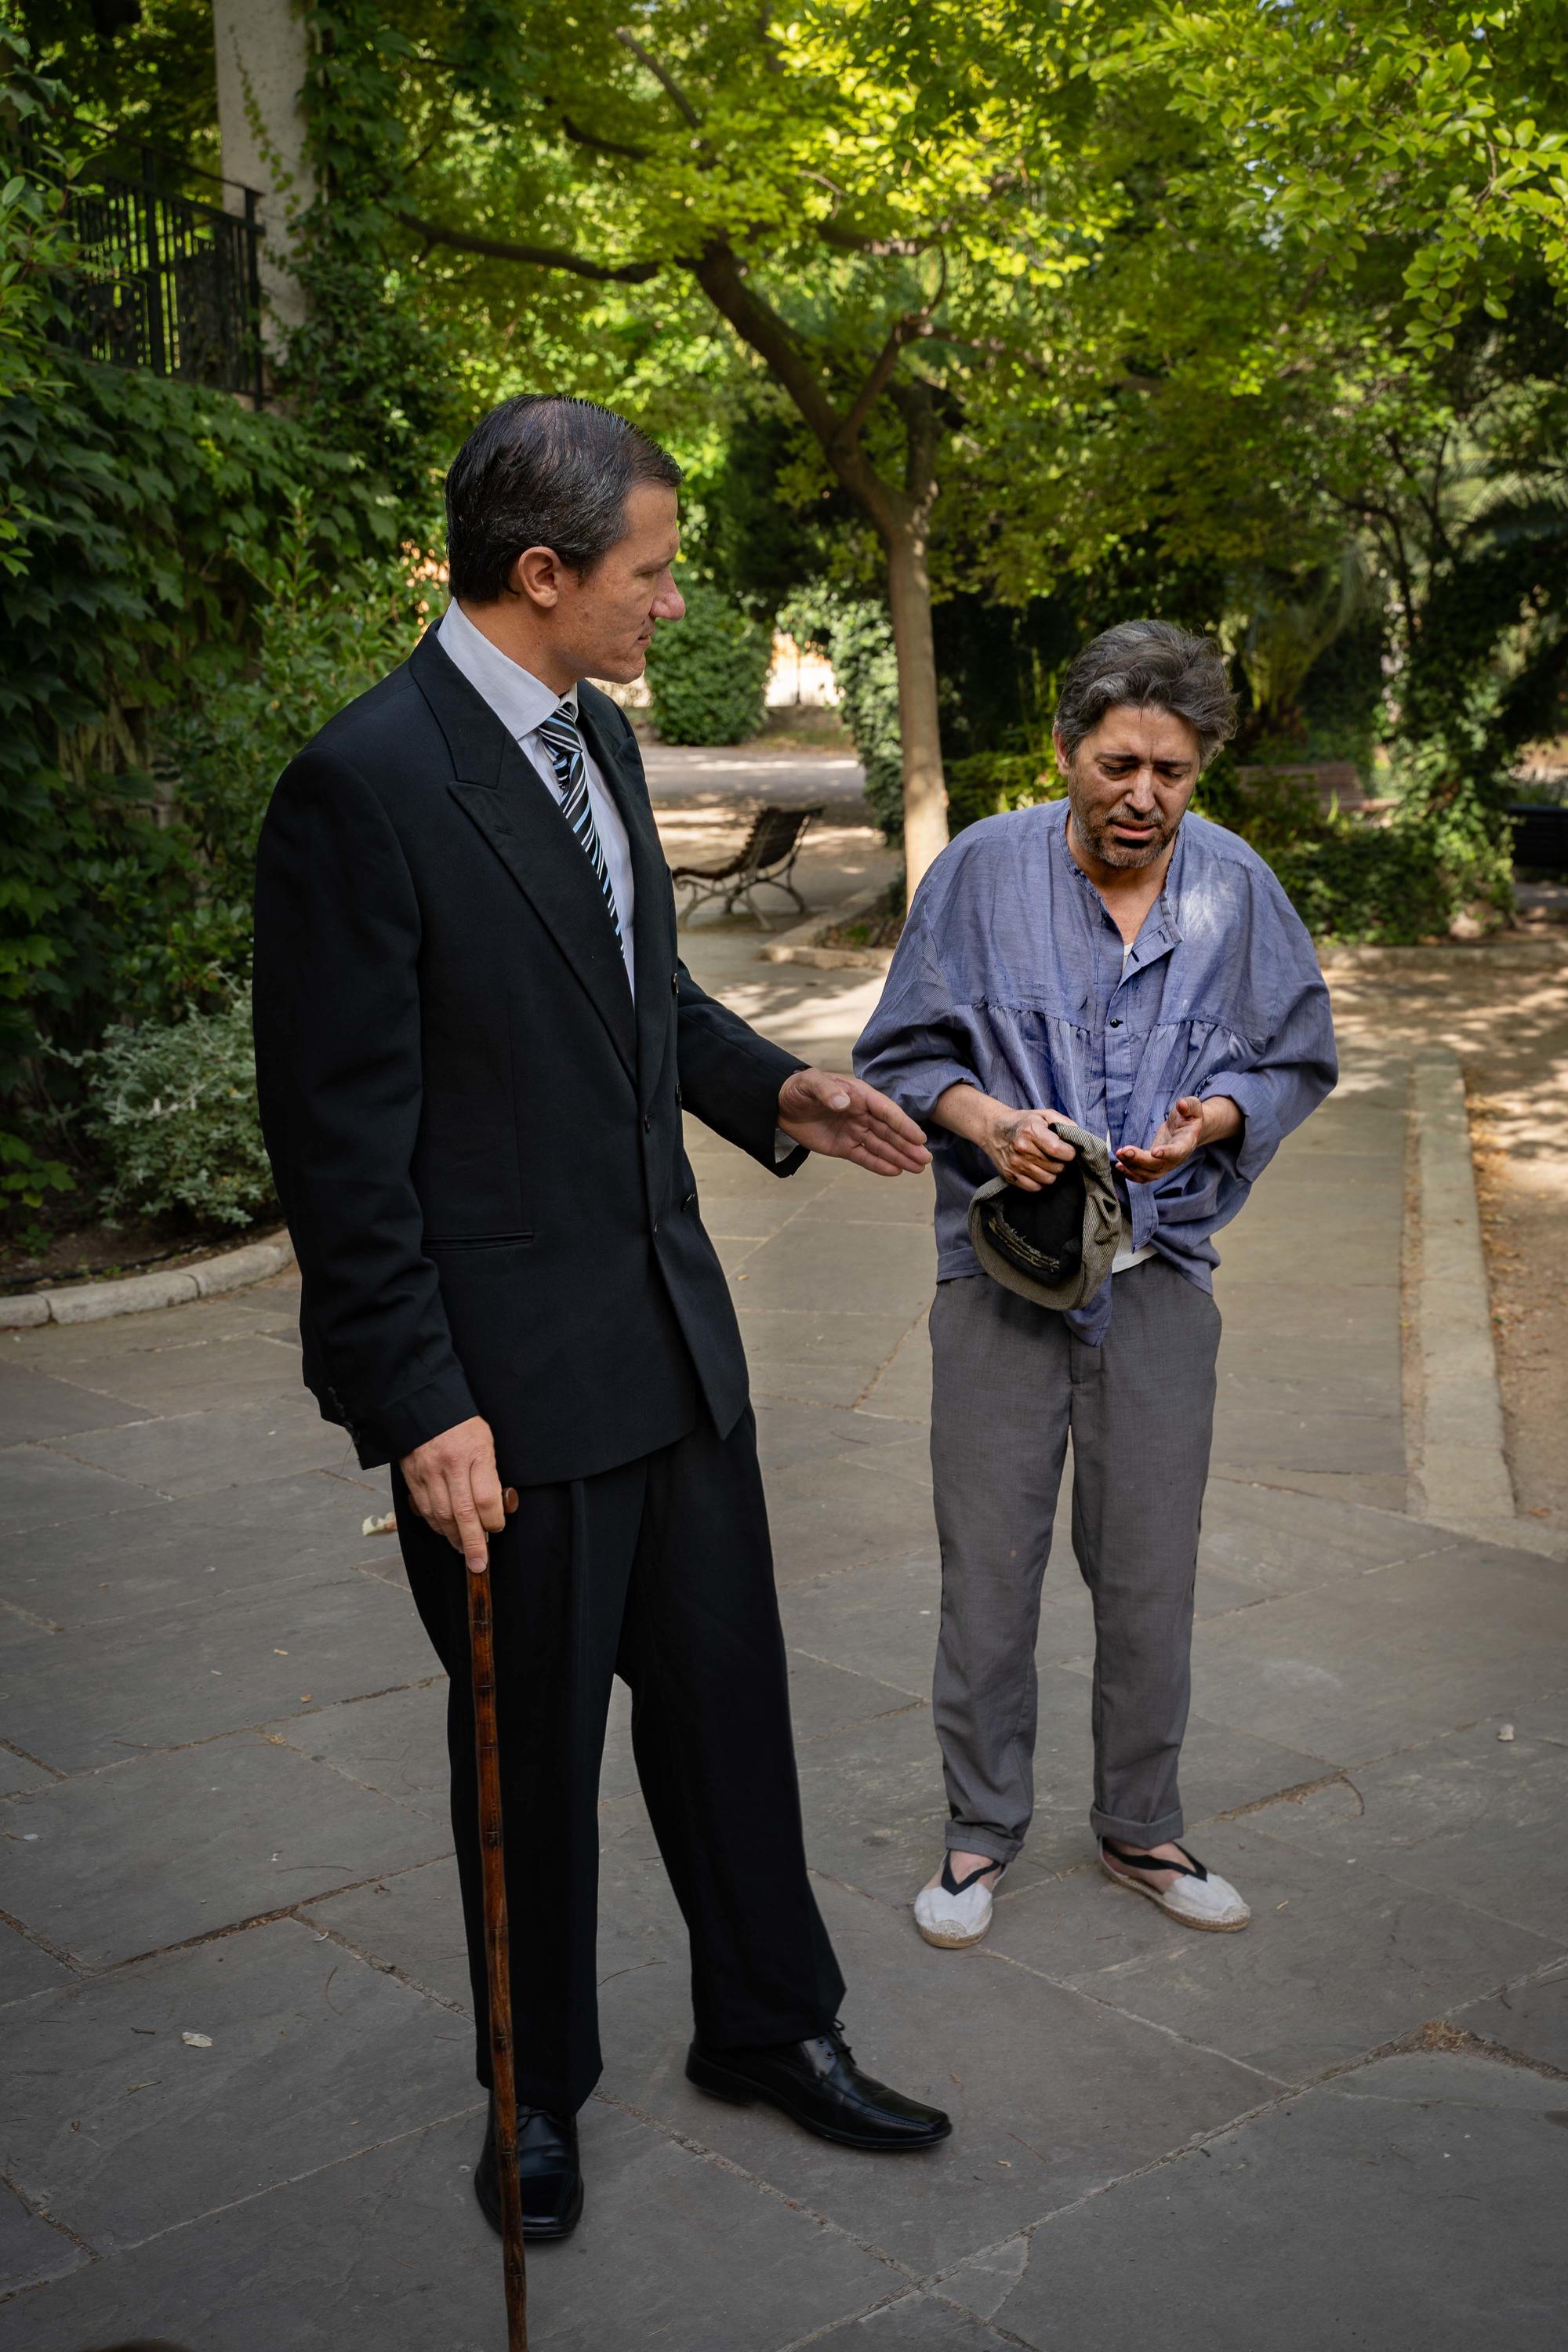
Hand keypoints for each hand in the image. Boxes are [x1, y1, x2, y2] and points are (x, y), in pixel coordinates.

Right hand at [400, 1414, 508, 1572]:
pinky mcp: (412, 1477)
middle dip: (472, 1543)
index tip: (496, 1529)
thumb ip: (489, 1473)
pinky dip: (436, 1525)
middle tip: (479, 1564)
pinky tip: (446, 1531)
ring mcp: (428, 1472)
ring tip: (464, 1549)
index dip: (492, 1520)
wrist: (423, 1405)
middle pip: (462, 1513)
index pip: (485, 1498)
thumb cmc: (462, 1424)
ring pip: (441, 1516)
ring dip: (453, 1537)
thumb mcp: (485, 1441)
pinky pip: (424, 1509)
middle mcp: (450, 1465)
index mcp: (474, 1452)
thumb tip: (495, 1508)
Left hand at [777, 1068, 931, 1175]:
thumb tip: (844, 1102)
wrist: (780, 1105)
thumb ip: (826, 1091)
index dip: (903, 1125)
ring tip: (917, 1169)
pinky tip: (895, 1171)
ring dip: (899, 1157)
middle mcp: (862, 1113)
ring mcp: (854, 1131)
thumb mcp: (810, 1083)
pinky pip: (864, 1156)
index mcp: (859, 1095)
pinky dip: (879, 1164)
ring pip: (881, 1146)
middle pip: (889, 1131)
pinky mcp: (844, 1146)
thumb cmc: (798, 1088)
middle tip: (925, 1160)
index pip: (886, 1111)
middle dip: (907, 1145)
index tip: (919, 1138)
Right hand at [927, 1083, 1075, 1190]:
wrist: (993, 1129)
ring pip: (1048, 1179)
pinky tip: (1038, 1170)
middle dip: (1062, 1163)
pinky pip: (1035, 1187)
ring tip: (1047, 1162)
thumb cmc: (1023, 1122)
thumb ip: (1064, 1123)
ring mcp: (1015, 1165)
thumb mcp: (1044, 1115)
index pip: (1059, 1151)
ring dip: (1052, 1172)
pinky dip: (1040, 1181)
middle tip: (1056, 1156)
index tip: (1069, 1150)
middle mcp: (1022, 1149)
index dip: (1070, 1153)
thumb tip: (1079, 1137)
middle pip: (1056, 1167)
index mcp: (1031, 1131)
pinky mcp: (1010, 1176)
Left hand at [1116, 1094, 1237, 1183]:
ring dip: (1132, 1167)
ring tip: (1119, 1154)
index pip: (1177, 1151)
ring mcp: (1166, 1165)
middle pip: (1158, 1166)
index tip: (1154, 1152)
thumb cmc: (1189, 1117)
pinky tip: (1119, 1165)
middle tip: (1124, 1151)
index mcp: (1186, 1143)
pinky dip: (1130, 1173)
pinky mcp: (1155, 1166)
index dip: (1167, 1153)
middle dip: (1139, 1160)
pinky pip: (1143, 1176)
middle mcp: (1177, 1159)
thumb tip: (1182, 1105)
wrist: (1188, 1129)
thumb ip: (1189, 1105)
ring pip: (1149, 1174)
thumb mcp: (1193, 1107)